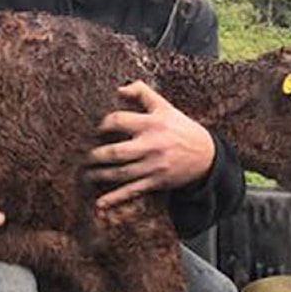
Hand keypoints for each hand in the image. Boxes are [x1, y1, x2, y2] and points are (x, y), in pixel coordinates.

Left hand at [85, 81, 214, 208]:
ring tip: (86, 174)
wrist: (206, 156)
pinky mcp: (156, 182)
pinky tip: (99, 203)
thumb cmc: (181, 128)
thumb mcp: (165, 106)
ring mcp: (153, 166)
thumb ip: (142, 93)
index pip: (118, 121)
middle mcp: (151, 145)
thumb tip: (119, 88)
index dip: (102, 124)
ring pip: (120, 173)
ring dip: (99, 175)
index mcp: (151, 124)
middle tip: (83, 155)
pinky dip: (115, 198)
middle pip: (116, 152)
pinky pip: (131, 191)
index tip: (94, 128)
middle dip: (96, 155)